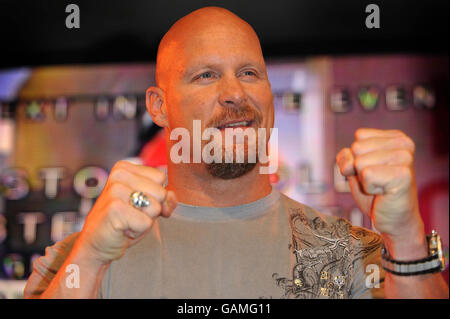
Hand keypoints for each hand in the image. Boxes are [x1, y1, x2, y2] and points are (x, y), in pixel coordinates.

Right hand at [76, 160, 177, 263]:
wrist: (97, 244)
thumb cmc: (122, 222)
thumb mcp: (146, 205)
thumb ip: (163, 197)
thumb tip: (172, 197)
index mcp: (125, 168)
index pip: (161, 177)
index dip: (157, 196)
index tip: (139, 204)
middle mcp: (119, 175)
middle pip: (161, 192)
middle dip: (152, 210)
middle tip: (132, 215)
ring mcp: (115, 191)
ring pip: (156, 207)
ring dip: (145, 220)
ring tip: (128, 221)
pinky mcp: (115, 209)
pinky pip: (146, 222)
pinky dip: (138, 230)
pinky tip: (123, 229)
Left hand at [336, 129, 425, 256]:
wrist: (394, 220)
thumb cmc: (376, 194)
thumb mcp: (355, 169)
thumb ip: (347, 156)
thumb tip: (349, 163)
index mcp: (395, 137)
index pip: (359, 136)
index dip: (357, 157)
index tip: (372, 170)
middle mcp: (403, 144)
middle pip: (357, 147)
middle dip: (358, 169)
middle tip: (376, 181)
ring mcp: (405, 158)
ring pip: (359, 162)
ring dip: (364, 180)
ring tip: (380, 187)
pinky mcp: (403, 175)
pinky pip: (366, 175)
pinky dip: (369, 188)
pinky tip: (383, 193)